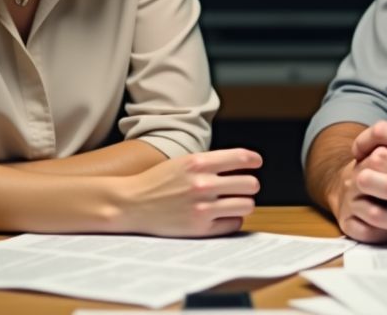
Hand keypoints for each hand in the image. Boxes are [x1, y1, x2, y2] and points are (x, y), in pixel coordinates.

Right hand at [113, 148, 261, 236]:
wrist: (131, 204)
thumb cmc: (157, 182)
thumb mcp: (182, 163)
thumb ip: (210, 164)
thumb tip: (243, 166)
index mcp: (198, 163)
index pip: (241, 158)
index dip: (253, 160)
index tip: (256, 163)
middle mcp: (203, 184)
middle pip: (250, 184)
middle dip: (249, 185)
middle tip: (242, 188)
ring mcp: (202, 207)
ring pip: (247, 205)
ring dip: (243, 203)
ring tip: (233, 203)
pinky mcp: (200, 228)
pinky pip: (234, 223)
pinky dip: (231, 219)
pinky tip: (221, 216)